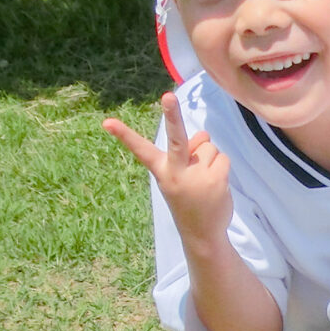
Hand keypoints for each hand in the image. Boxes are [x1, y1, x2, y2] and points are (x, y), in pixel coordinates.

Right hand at [103, 90, 231, 246]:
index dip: (124, 135)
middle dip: (172, 115)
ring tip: (205, 181)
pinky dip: (221, 167)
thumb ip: (188, 152)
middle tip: (168, 96)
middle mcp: (176, 172)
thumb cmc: (187, 200)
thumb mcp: (180, 176)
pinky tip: (215, 185)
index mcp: (162, 171)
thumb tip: (204, 134)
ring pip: (207, 146)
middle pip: (176, 138)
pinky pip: (221, 157)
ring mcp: (197, 176)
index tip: (107, 122)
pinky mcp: (217, 179)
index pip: (140, 149)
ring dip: (209, 159)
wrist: (202, 234)